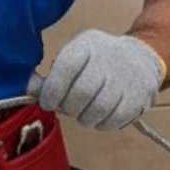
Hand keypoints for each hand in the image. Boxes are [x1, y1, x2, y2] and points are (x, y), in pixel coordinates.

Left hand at [30, 29, 164, 130]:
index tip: (47, 102)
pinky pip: (113, 120)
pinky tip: (99, 116)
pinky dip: (101, 124)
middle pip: (81, 93)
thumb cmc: (97, 61)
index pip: (66, 67)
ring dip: (84, 118)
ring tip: (83, 112)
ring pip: (98, 110)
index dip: (52, 90)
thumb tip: (29, 91)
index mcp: (88, 44)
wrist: (140, 58)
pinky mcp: (139, 96)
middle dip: (68, 107)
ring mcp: (127, 77)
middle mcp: (109, 57)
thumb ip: (52, 74)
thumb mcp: (75, 55)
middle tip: (67, 108)